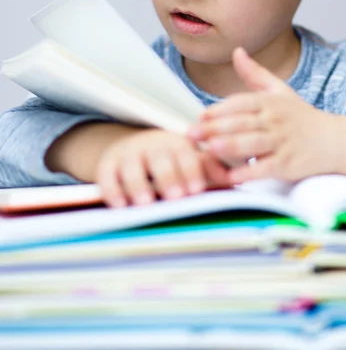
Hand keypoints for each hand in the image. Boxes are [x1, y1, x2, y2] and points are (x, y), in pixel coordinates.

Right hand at [96, 129, 229, 206]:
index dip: (192, 171)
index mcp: (178, 144)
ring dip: (139, 184)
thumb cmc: (172, 161)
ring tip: (145, 203)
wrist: (134, 148)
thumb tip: (234, 178)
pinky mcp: (108, 164)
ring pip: (132, 167)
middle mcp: (153, 146)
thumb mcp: (191, 161)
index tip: (197, 190)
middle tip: (175, 197)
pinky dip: (112, 190)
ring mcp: (129, 154)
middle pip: (160, 159)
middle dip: (169, 177)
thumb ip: (212, 170)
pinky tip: (119, 205)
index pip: (186, 155)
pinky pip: (107, 176)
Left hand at [187, 48, 344, 184]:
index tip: (199, 117)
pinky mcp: (289, 163)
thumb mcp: (280, 90)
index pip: (241, 103)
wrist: (334, 140)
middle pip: (242, 123)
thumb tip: (237, 51)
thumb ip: (254, 74)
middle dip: (216, 128)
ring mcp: (282, 142)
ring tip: (210, 149)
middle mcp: (274, 120)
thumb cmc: (301, 116)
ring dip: (231, 146)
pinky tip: (232, 176)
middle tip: (191, 135)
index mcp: (269, 102)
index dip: (219, 110)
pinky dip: (250, 172)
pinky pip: (266, 168)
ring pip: (253, 143)